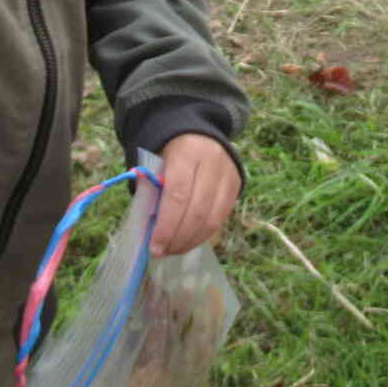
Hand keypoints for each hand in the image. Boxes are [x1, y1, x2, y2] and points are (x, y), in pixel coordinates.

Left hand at [150, 134, 240, 257]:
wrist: (199, 134)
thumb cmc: (171, 153)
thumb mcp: (157, 164)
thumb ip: (154, 192)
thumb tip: (151, 231)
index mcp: (187, 153)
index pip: (178, 195)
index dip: (167, 225)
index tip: (154, 246)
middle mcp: (212, 162)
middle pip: (197, 210)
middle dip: (178, 237)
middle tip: (162, 252)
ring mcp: (228, 174)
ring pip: (212, 219)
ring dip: (191, 241)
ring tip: (174, 250)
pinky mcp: (237, 186)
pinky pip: (221, 218)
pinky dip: (203, 235)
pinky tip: (189, 241)